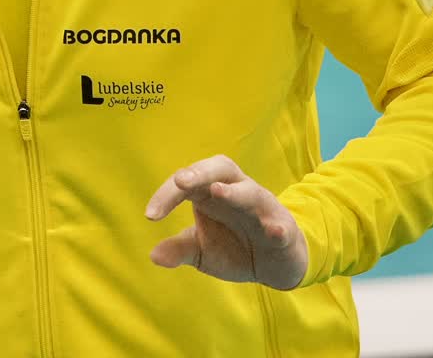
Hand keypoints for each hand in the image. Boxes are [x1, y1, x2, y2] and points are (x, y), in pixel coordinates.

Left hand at [145, 154, 307, 290]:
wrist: (274, 264)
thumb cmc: (233, 248)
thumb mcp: (202, 251)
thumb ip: (180, 249)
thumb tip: (153, 256)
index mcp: (210, 193)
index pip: (187, 184)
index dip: (167, 195)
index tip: (150, 214)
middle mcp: (236, 191)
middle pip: (219, 168)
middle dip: (199, 173)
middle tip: (181, 181)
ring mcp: (261, 208)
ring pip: (249, 192)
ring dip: (234, 192)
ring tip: (217, 192)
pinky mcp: (282, 228)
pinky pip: (280, 224)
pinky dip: (276, 226)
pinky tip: (273, 231)